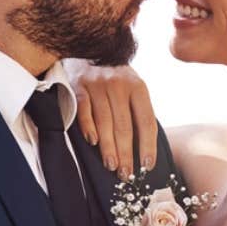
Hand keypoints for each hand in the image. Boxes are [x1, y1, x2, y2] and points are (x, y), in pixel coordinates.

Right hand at [63, 59, 157, 179]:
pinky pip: (84, 111)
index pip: (146, 121)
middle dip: (126, 153)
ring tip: (111, 166)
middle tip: (125, 174)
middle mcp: (119, 84)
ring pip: (105, 122)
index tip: (147, 165)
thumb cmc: (115, 81)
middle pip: (124, 125)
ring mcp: (97, 85)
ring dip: (108, 147)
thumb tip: (144, 150)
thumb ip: (137, 113)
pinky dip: (88, 127)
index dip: (148, 146)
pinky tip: (93, 142)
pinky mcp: (78, 87)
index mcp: (138, 87)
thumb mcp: (132, 90)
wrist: (90, 51)